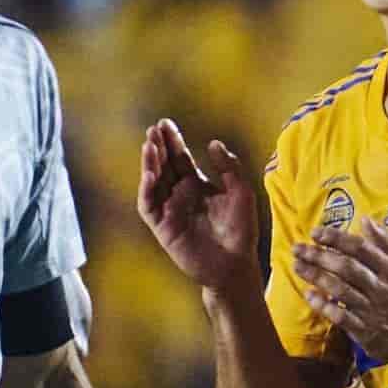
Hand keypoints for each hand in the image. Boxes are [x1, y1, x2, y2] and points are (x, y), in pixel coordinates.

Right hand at [136, 122, 263, 293]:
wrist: (235, 264)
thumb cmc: (241, 230)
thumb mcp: (241, 192)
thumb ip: (229, 167)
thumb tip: (213, 143)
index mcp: (197, 186)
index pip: (180, 159)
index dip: (172, 142)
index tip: (165, 124)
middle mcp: (180, 196)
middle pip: (164, 166)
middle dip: (157, 147)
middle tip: (153, 129)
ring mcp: (169, 211)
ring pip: (153, 182)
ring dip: (149, 163)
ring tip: (149, 145)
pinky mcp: (163, 228)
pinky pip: (149, 206)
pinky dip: (146, 190)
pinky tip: (150, 173)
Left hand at [287, 220, 387, 364]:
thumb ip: (385, 244)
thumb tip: (366, 220)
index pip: (361, 249)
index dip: (336, 239)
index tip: (315, 232)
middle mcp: (383, 288)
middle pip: (347, 267)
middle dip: (319, 256)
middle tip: (298, 248)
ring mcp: (373, 311)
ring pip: (341, 290)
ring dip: (316, 276)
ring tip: (298, 266)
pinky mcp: (366, 332)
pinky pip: (341, 316)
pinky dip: (323, 305)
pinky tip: (309, 295)